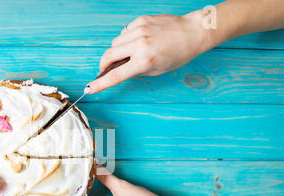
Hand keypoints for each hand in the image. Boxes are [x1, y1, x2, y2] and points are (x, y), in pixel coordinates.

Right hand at [87, 10, 208, 92]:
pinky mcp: (141, 20)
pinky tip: (136, 41)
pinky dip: (126, 39)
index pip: (116, 75)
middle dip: (103, 64)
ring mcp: (139, 30)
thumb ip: (136, 70)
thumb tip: (119, 69)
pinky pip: (124, 32)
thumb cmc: (179, 54)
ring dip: (116, 51)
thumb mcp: (157, 69)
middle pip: (108, 55)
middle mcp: (140, 44)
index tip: (90, 88)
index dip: (100, 84)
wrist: (193, 32)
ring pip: (115, 43)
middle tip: (105, 69)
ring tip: (128, 54)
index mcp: (145, 61)